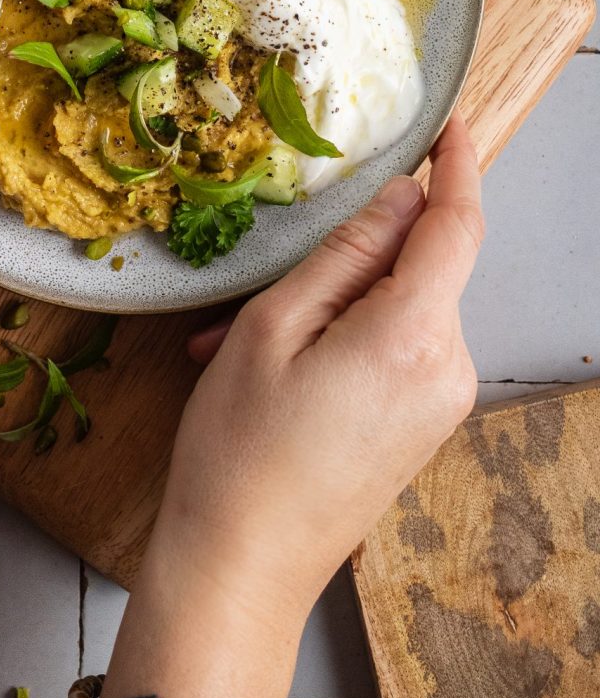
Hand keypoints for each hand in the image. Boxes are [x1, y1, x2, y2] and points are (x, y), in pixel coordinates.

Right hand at [92, 116, 482, 697]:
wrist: (243, 571)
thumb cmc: (240, 450)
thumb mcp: (272, 328)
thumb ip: (344, 254)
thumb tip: (400, 199)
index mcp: (414, 336)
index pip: (456, 228)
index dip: (458, 168)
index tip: (451, 125)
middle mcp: (447, 369)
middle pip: (420, 268)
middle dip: (345, 259)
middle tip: (253, 291)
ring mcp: (439, 404)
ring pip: (397, 309)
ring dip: (326, 306)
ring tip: (239, 345)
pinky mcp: (423, 427)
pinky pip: (391, 350)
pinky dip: (334, 342)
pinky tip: (268, 371)